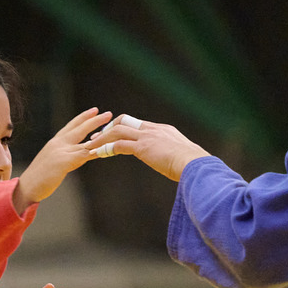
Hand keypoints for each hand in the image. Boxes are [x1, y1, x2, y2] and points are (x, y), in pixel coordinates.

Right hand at [14, 108, 111, 209]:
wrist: (26, 188)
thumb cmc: (39, 177)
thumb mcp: (53, 161)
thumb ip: (65, 155)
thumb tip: (80, 154)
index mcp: (55, 142)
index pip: (71, 126)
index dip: (84, 117)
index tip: (95, 110)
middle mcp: (58, 144)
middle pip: (79, 128)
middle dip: (94, 120)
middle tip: (108, 114)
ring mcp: (60, 152)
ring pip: (85, 141)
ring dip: (100, 136)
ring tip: (112, 130)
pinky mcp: (63, 162)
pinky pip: (83, 155)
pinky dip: (95, 152)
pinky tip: (104, 150)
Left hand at [85, 114, 209, 180]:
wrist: (195, 164)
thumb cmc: (194, 165)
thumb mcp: (184, 157)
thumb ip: (176, 157)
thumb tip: (179, 166)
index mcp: (164, 130)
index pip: (139, 124)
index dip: (125, 128)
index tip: (115, 134)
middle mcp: (153, 130)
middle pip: (125, 121)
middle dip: (109, 128)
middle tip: (98, 136)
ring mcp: (147, 137)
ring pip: (118, 131)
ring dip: (102, 137)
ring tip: (91, 145)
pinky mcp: (142, 147)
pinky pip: (118, 145)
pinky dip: (105, 148)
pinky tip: (96, 154)